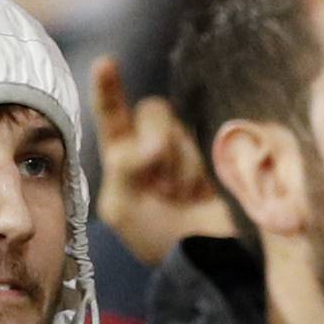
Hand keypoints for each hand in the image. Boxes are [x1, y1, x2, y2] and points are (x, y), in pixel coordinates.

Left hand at [90, 55, 225, 266]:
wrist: (204, 260)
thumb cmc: (157, 238)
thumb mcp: (123, 206)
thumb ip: (123, 166)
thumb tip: (153, 142)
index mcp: (124, 160)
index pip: (113, 117)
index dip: (110, 89)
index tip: (105, 64)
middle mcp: (155, 146)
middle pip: (154, 112)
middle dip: (157, 145)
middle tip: (164, 187)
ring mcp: (188, 148)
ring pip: (180, 129)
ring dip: (180, 165)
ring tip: (185, 197)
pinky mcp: (218, 151)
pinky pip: (209, 138)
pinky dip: (201, 166)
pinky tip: (203, 192)